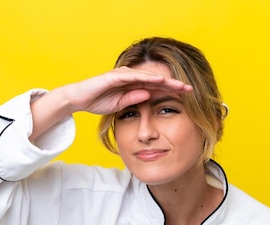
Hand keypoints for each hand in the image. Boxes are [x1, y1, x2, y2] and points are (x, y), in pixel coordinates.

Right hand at [63, 66, 192, 114]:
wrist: (79, 99)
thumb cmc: (98, 101)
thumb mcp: (121, 105)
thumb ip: (134, 100)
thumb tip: (149, 97)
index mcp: (134, 85)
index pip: (156, 87)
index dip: (171, 91)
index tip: (186, 96)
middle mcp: (131, 77)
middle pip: (156, 80)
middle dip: (173, 84)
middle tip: (190, 88)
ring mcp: (123, 75)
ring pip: (148, 76)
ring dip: (164, 80)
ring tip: (179, 85)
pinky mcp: (115, 76)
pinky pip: (134, 76)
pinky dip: (147, 77)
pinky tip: (158, 80)